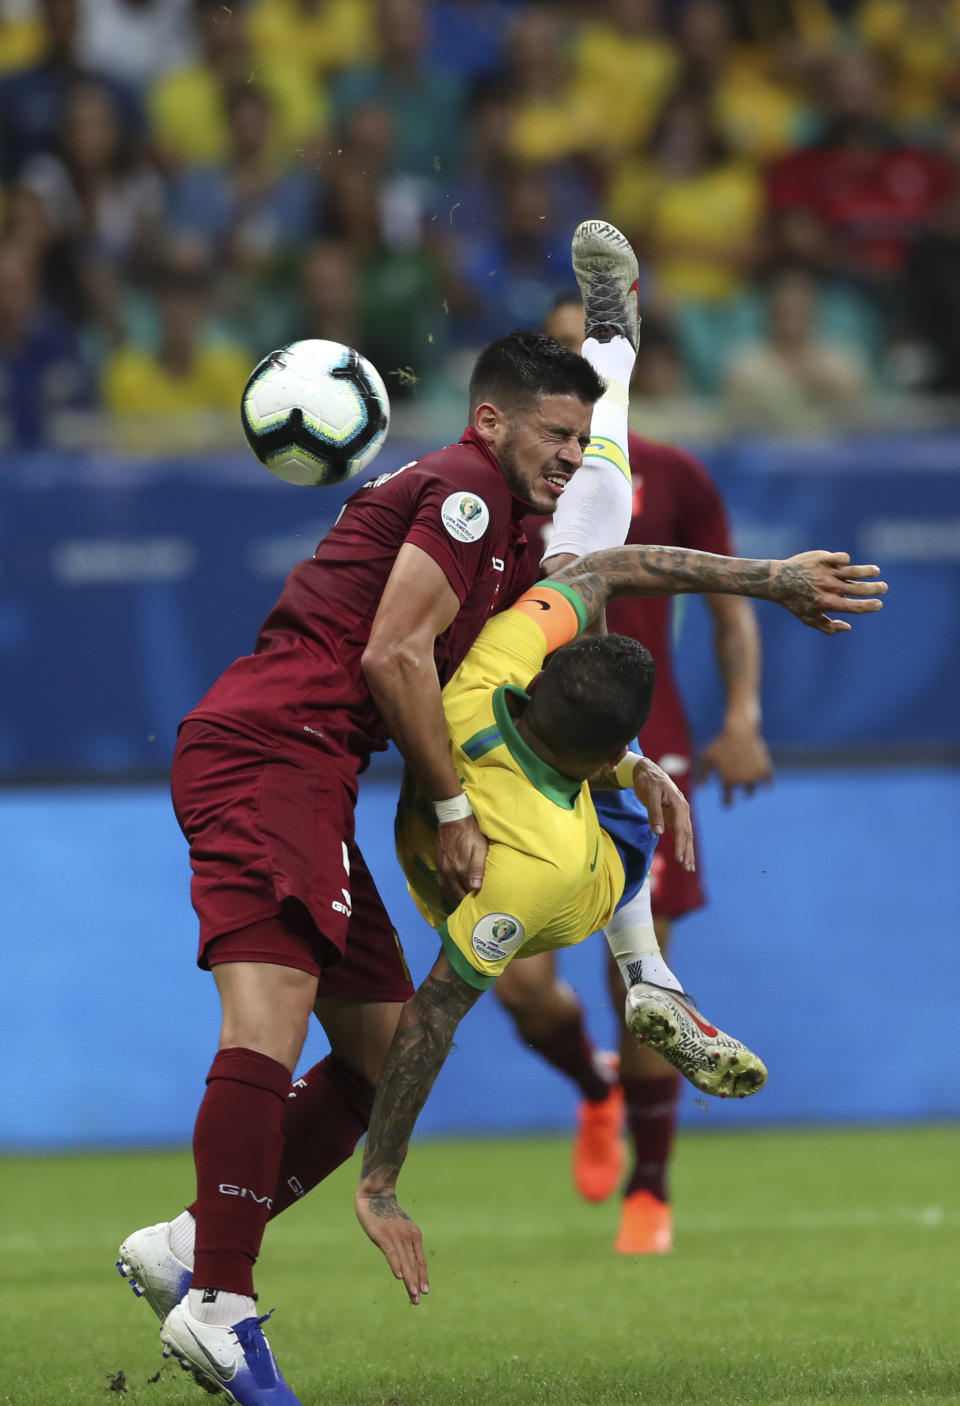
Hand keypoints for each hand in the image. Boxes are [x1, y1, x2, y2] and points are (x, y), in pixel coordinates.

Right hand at [355, 1187, 429, 1305]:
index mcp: (414, 1235)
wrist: (376, 1193)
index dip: (422, 1276)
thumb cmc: (387, 1213)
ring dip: (409, 1279)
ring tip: (413, 1294)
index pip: (420, 1260)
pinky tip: (399, 1276)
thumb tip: (405, 1260)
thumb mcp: (399, 1228)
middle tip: (418, 1300)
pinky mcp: (383, 1235)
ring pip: (404, 1262)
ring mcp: (396, 1236)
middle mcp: (408, 1237)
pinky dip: (396, 1264)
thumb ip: (403, 1242)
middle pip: (413, 1264)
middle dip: (416, 1283)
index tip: (425, 1291)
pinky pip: (391, 1253)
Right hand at [435, 813, 486, 904]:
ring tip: (464, 900)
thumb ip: (478, 869)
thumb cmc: (471, 833)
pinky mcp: (439, 863)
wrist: (453, 819)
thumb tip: (476, 888)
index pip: (467, 891)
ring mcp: (443, 868)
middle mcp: (449, 872)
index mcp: (461, 870)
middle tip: (473, 905)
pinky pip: (441, 882)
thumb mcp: (480, 848)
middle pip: (457, 892)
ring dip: (455, 895)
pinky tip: (452, 889)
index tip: (481, 903)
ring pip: (448, 889)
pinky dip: (447, 888)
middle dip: (465, 899)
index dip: (474, 898)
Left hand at [629, 757, 694, 871]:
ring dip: (687, 851)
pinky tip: (683, 854)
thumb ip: (654, 813)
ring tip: (689, 867)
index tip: (679, 860)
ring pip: (686, 835)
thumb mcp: (650, 795)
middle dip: (688, 852)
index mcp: (679, 805)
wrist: (647, 770)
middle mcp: (683, 809)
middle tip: (688, 868)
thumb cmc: (648, 781)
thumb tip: (658, 833)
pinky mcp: (673, 815)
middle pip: (687, 834)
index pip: (681, 829)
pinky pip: (680, 832)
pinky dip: (682, 843)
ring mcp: (679, 813)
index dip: (681, 845)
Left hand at [699, 726, 772, 805]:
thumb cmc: (721, 743)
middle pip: (745, 794)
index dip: (727, 802)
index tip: (728, 802)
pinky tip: (765, 784)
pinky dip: (766, 785)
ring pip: (752, 790)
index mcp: (727, 780)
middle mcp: (741, 781)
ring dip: (750, 788)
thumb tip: (701, 789)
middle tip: (741, 786)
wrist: (740, 731)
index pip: (728, 801)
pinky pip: (768, 785)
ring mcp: (754, 776)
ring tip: (747, 782)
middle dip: (742, 791)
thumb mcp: (707, 756)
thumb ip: (702, 773)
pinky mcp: (765, 770)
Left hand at [771, 552, 886, 632]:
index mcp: (829, 603)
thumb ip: (828, 626)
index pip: (855, 606)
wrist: (778, 581)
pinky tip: (847, 562)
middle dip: (875, 588)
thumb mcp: (808, 619)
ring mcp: (827, 572)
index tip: (879, 604)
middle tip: (884, 587)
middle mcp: (830, 587)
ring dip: (868, 571)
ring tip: (876, 572)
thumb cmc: (794, 602)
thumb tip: (848, 627)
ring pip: (854, 571)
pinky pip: (840, 557)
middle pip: (859, 589)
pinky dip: (845, 559)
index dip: (870, 606)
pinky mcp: (822, 558)